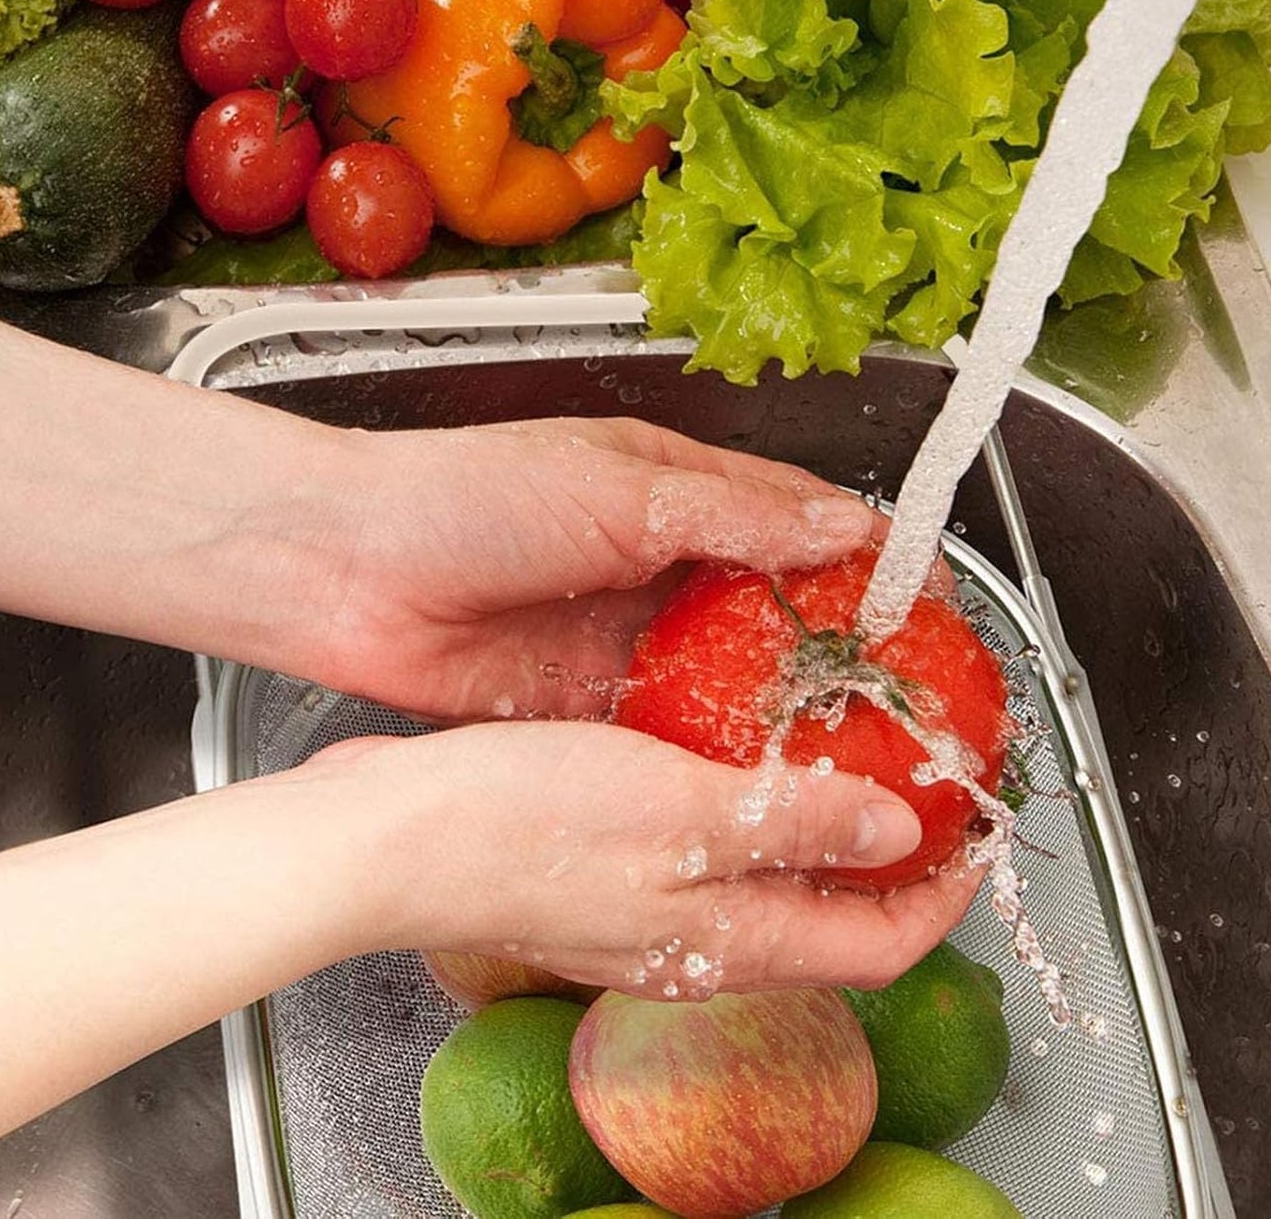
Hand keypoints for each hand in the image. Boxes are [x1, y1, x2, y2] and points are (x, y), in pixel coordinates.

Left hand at [301, 417, 883, 719]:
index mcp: (673, 490)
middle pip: (771, 608)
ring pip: (727, 675)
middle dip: (836, 648)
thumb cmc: (468, 496)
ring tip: (855, 751)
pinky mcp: (590, 699)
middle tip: (903, 697)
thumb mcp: (616, 489)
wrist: (345, 570)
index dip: (863, 556)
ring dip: (781, 707)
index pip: (794, 518)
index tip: (926, 602)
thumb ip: (731, 515)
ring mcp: (627, 636)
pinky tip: (761, 781)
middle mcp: (660, 563)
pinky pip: (670, 728)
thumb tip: (844, 529)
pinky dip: (714, 752)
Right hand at [303, 721, 982, 994]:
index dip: (942, 897)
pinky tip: (730, 737)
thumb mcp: (681, 813)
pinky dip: (746, 800)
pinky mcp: (607, 869)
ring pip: (770, 877)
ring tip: (841, 743)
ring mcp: (649, 908)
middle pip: (831, 913)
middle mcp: (697, 938)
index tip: (976, 835)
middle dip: (891, 855)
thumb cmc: (517, 828)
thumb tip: (901, 834)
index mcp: (728, 939)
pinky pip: (708, 845)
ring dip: (820, 821)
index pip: (878, 944)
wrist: (388, 837)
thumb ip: (797, 824)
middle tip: (919, 776)